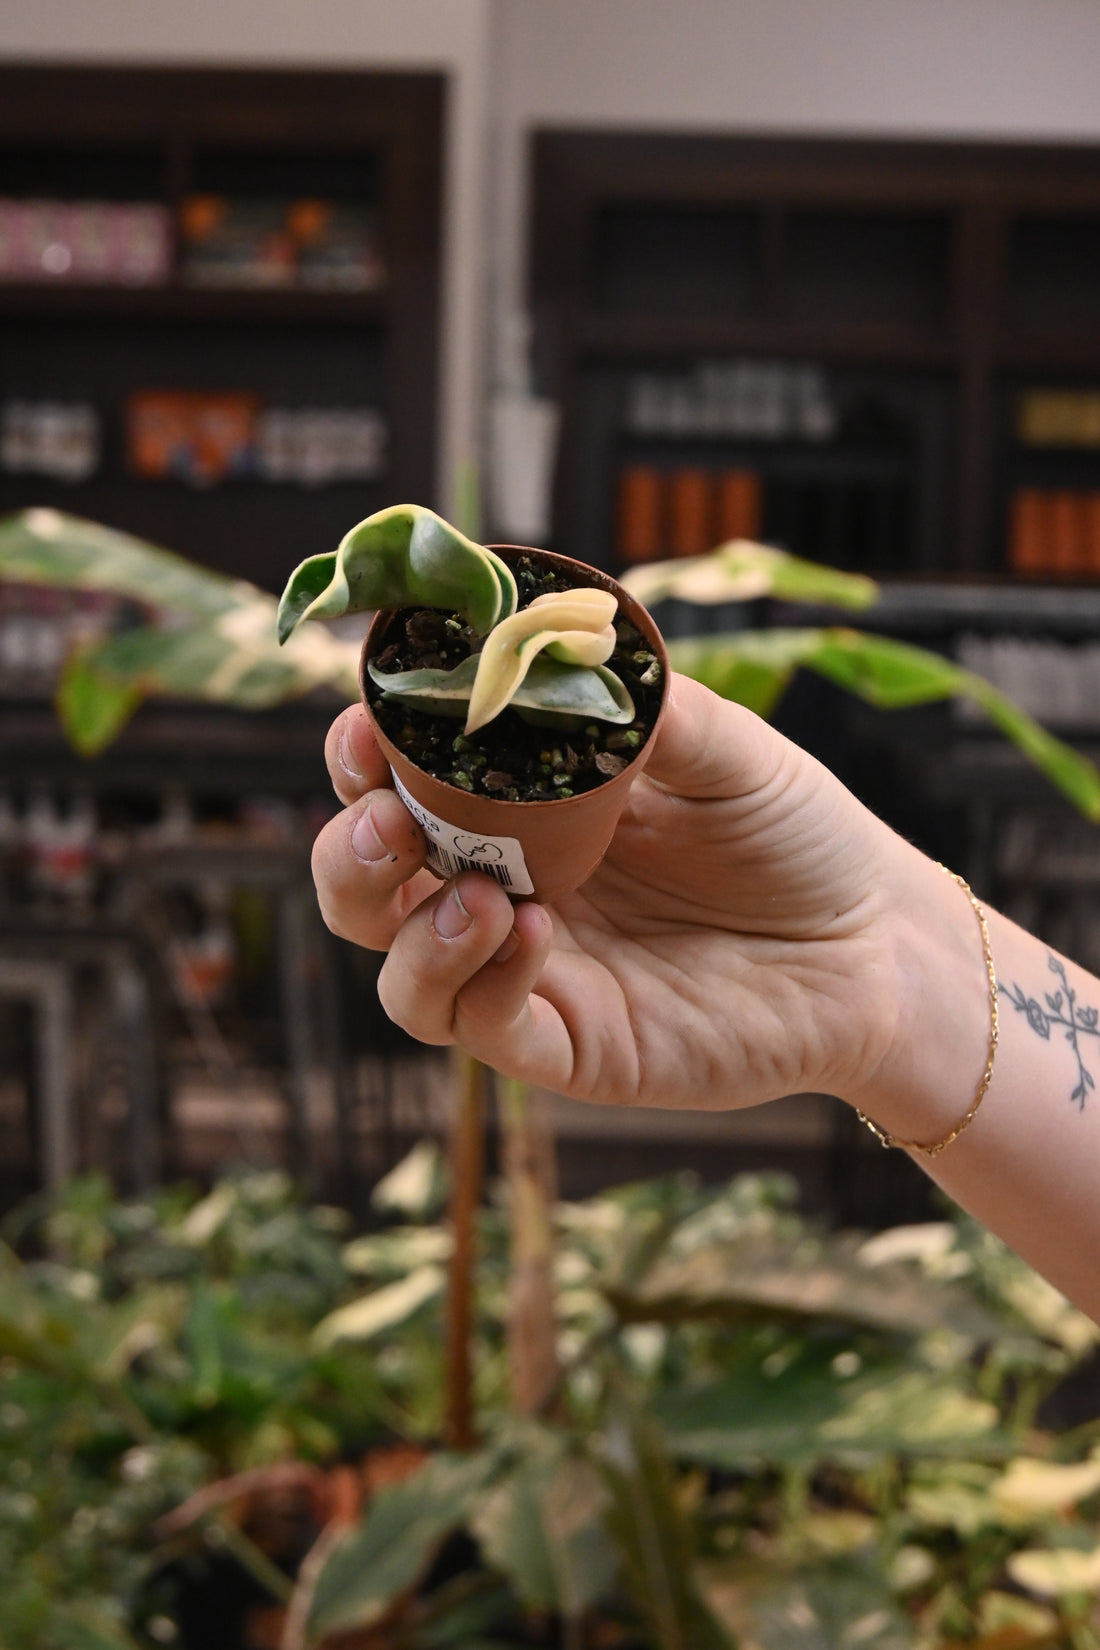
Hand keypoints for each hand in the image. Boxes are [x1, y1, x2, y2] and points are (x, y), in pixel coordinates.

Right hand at [311, 674, 930, 1114]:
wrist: (877, 944)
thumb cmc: (797, 837)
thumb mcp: (725, 750)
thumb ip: (639, 709)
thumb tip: (551, 648)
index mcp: (524, 815)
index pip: (401, 789)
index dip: (363, 760)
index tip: (364, 722)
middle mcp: (508, 894)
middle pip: (370, 892)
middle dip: (350, 854)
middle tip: (385, 820)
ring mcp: (536, 976)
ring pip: (405, 976)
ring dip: (409, 934)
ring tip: (476, 894)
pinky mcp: (575, 1048)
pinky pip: (488, 1029)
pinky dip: (485, 984)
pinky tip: (532, 932)